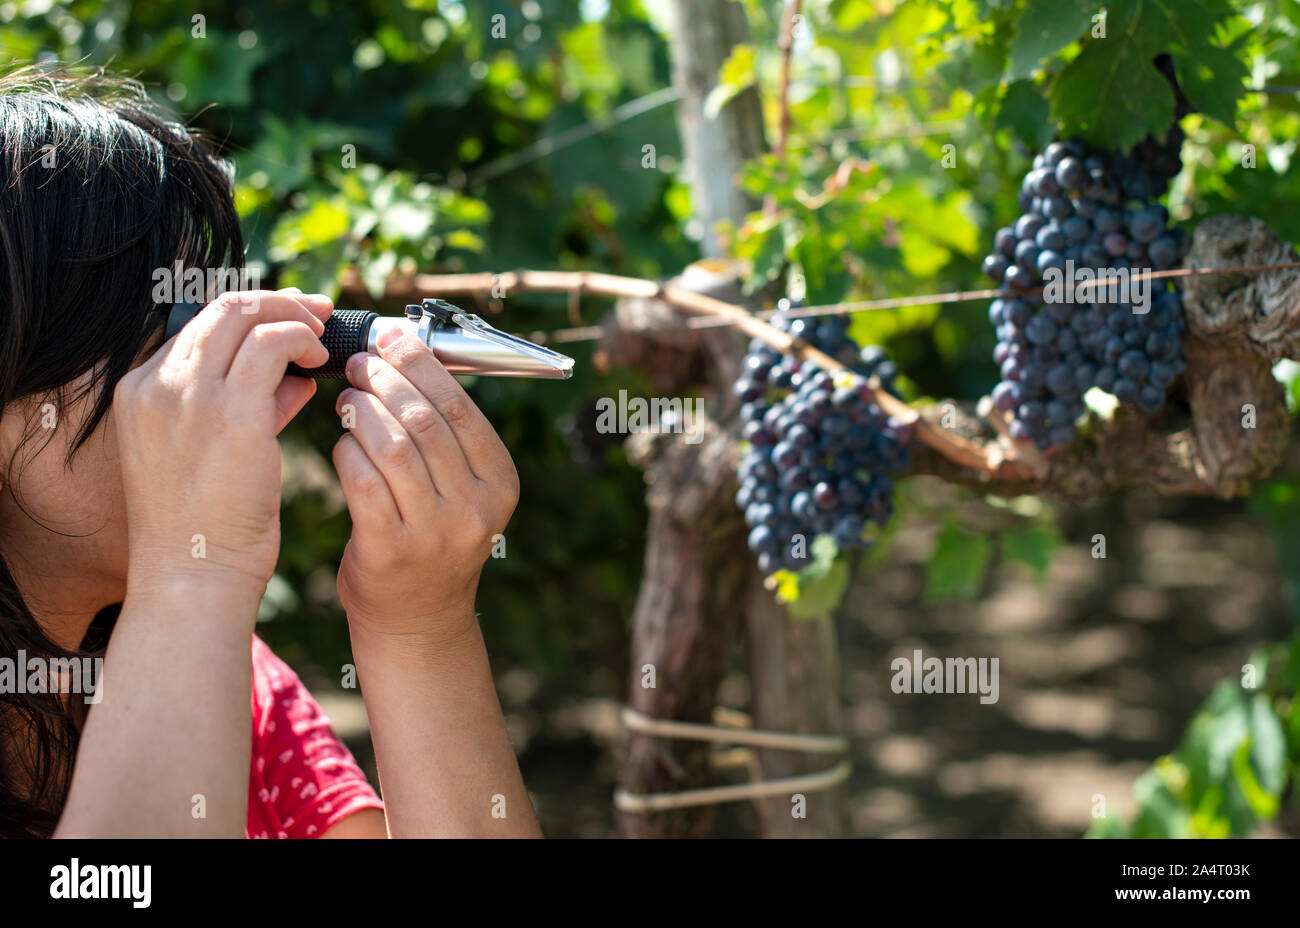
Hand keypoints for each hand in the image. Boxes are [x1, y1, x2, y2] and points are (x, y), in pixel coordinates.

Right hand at [114, 290, 331, 592]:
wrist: (191, 574)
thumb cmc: (206, 524)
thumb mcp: (216, 451)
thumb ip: (252, 405)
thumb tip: (296, 377)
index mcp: (138, 391)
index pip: (199, 327)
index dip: (251, 316)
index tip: (290, 320)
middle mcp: (156, 384)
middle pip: (221, 308)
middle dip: (277, 301)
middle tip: (319, 312)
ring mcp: (189, 396)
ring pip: (246, 314)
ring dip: (294, 316)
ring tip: (324, 337)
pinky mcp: (231, 414)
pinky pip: (274, 344)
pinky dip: (303, 339)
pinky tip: (322, 360)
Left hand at [331, 329, 519, 641]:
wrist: (417, 618)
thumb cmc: (432, 536)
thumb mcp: (460, 489)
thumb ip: (444, 435)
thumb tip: (403, 354)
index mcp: (500, 482)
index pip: (460, 409)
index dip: (422, 366)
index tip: (392, 339)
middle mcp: (475, 508)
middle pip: (425, 422)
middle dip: (386, 380)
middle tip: (358, 363)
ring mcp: (436, 533)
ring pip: (393, 447)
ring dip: (362, 412)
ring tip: (347, 398)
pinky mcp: (392, 550)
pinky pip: (363, 482)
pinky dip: (346, 453)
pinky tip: (341, 443)